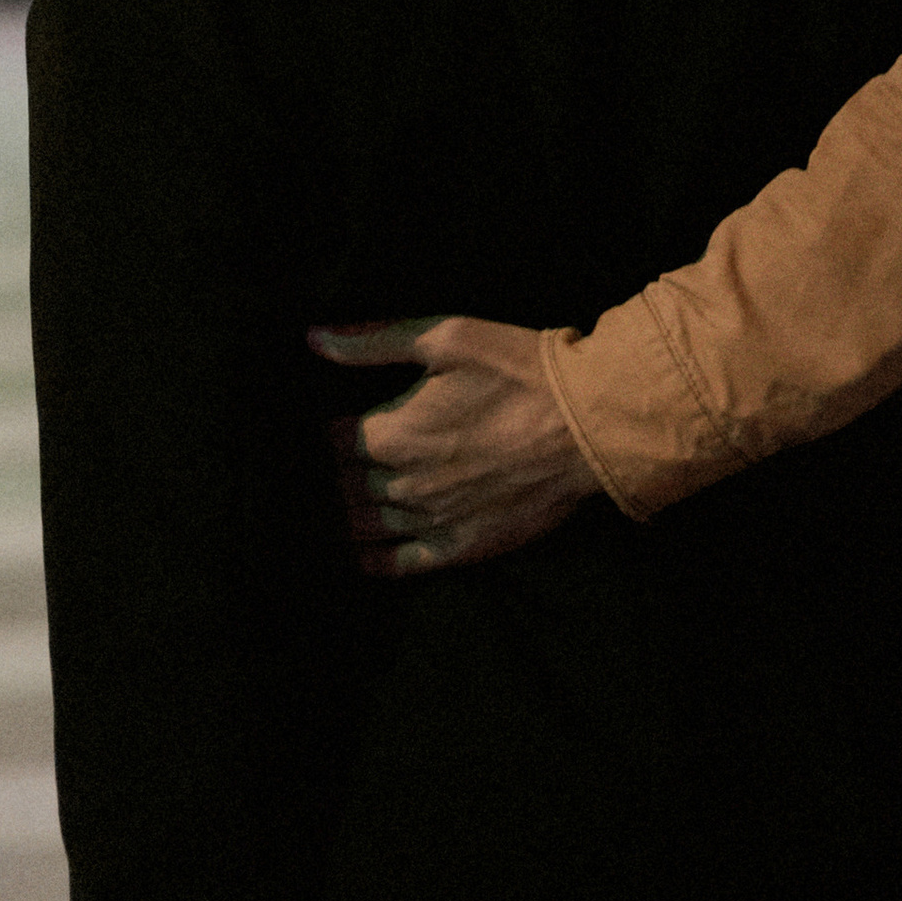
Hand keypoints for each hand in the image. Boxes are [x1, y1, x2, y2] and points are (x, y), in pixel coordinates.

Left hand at [309, 314, 594, 575]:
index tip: (325, 427)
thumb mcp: (445, 337)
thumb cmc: (517, 372)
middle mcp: (406, 484)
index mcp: (395, 434)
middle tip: (326, 469)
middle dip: (336, 474)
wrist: (586, 425)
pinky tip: (364, 559)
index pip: (336, 442)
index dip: (327, 433)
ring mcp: (436, 520)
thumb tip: (314, 339)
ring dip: (350, 516)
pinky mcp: (466, 546)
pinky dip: (380, 563)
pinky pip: (407, 563)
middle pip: (350, 485)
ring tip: (333, 510)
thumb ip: (374, 343)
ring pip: (372, 524)